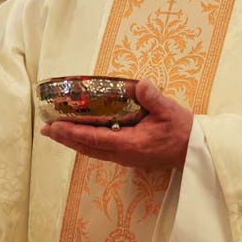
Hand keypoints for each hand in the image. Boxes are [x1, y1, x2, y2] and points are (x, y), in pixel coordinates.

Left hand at [40, 78, 192, 168]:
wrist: (195, 151)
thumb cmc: (183, 130)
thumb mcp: (171, 110)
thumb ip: (153, 98)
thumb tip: (139, 84)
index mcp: (131, 144)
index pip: (95, 139)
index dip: (73, 133)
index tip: (56, 126)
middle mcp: (124, 154)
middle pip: (87, 148)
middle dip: (66, 139)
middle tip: (46, 130)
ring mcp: (125, 157)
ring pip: (92, 151)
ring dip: (73, 142)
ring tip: (56, 132)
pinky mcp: (128, 156)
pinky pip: (100, 151)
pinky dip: (86, 143)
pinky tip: (79, 135)